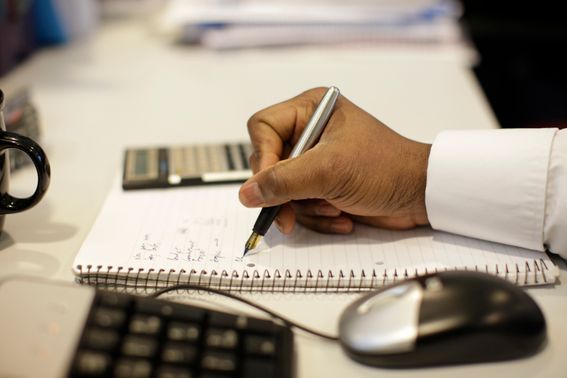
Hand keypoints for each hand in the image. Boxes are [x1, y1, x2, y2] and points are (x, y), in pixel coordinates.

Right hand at [239, 87, 430, 234]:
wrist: (420, 195)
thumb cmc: (384, 169)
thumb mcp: (328, 171)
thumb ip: (282, 181)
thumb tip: (246, 193)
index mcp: (310, 110)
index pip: (262, 129)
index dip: (262, 160)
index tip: (269, 189)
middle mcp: (308, 131)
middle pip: (268, 163)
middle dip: (286, 192)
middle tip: (291, 213)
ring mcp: (315, 160)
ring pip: (282, 189)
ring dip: (305, 208)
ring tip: (333, 210)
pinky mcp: (322, 184)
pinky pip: (300, 203)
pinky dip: (317, 216)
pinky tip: (340, 217)